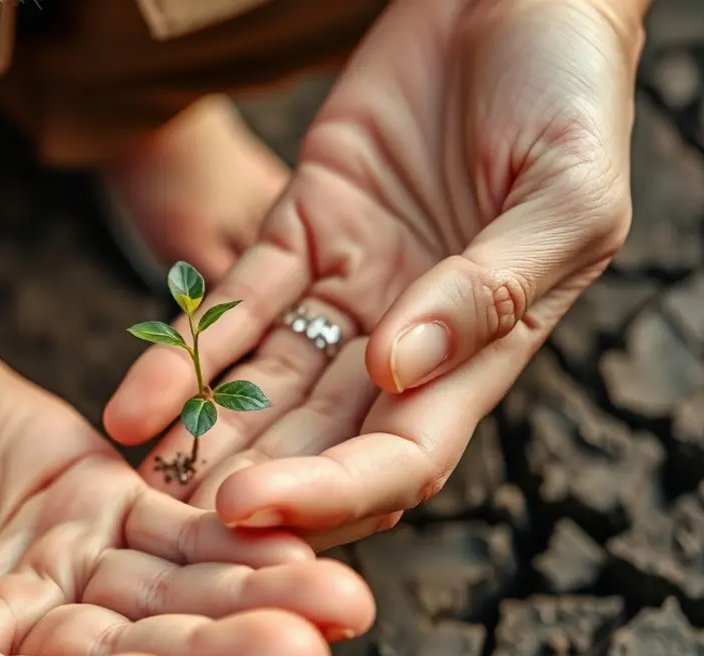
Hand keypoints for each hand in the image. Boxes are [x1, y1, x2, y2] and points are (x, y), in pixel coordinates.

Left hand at [105, 0, 639, 542]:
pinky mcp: (303, 226)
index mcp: (485, 348)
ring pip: (267, 384)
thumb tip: (396, 373)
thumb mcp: (563, 194)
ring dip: (205, 432)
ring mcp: (351, 284)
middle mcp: (408, 336)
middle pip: (320, 438)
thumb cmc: (569, 89)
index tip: (250, 510)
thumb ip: (488, 292)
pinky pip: (237, 302)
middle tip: (163, 519)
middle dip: (249, 480)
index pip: (403, 453)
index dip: (330, 493)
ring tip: (135, 469)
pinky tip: (134, 400)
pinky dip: (188, 351)